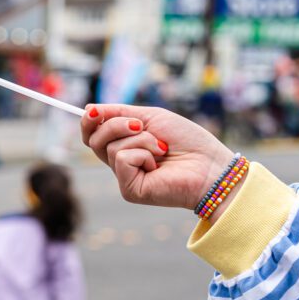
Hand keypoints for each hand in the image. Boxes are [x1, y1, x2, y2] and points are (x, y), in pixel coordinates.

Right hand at [81, 104, 235, 212]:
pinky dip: (142, 154)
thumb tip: (88, 109)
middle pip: (95, 138)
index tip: (93, 110)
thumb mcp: (150, 117)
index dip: (88, 121)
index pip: (92, 134)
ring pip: (111, 147)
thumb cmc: (187, 140)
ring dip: (141, 139)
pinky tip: (158, 163)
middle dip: (116, 124)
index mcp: (124, 145)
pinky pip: (121, 159)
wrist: (210, 164)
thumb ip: (119, 113)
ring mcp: (124, 177)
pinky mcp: (129, 190)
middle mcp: (121, 162)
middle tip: (140, 126)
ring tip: (161, 148)